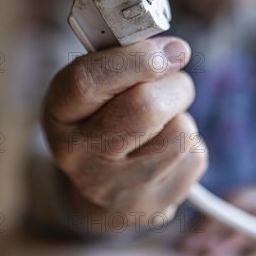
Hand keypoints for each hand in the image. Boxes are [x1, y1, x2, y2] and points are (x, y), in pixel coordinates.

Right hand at [42, 37, 207, 233]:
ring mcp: (118, 188)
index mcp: (59, 115)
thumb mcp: (97, 85)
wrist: (104, 187)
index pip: (88, 81)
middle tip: (174, 79)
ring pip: (180, 132)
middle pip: (144, 108)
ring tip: (165, 119)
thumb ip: (123, 59)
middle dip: (173, 85)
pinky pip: (195, 157)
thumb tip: (175, 50)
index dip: (136, 59)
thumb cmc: (104, 119)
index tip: (170, 49)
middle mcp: (80, 157)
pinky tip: (167, 149)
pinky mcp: (155, 206)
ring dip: (183, 115)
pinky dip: (191, 144)